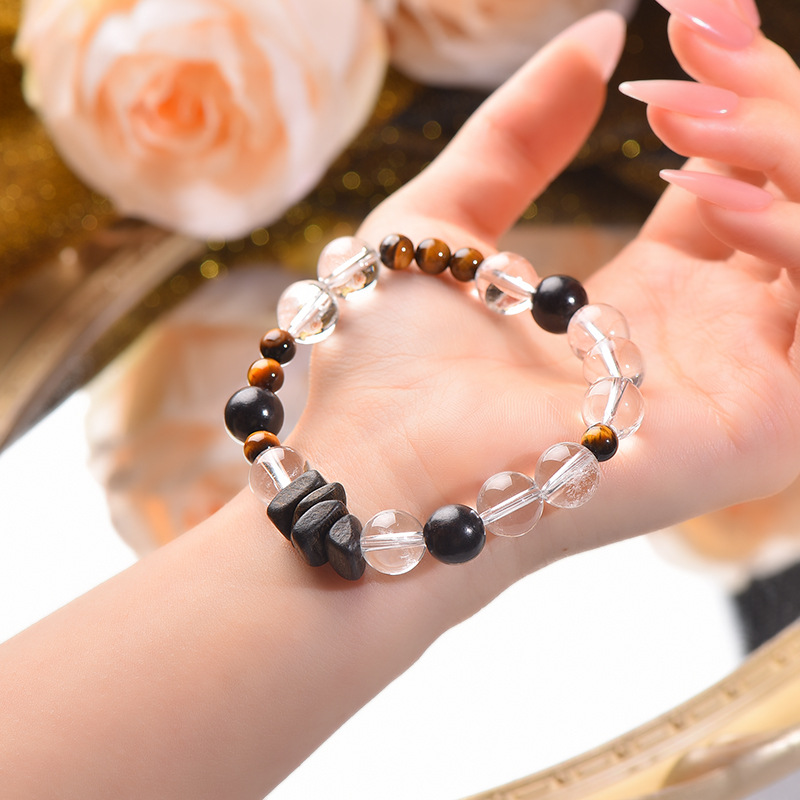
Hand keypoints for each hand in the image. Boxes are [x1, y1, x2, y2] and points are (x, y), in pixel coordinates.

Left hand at [289, 3, 799, 617]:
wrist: (380, 473)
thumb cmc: (393, 368)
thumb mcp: (446, 222)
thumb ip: (522, 133)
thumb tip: (600, 34)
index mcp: (649, 299)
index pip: (738, 180)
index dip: (734, 95)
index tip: (689, 16)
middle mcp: (707, 338)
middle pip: (796, 195)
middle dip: (766, 103)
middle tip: (695, 40)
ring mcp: (742, 384)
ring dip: (785, 153)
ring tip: (684, 115)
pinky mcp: (761, 430)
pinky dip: (798, 234)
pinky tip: (709, 194)